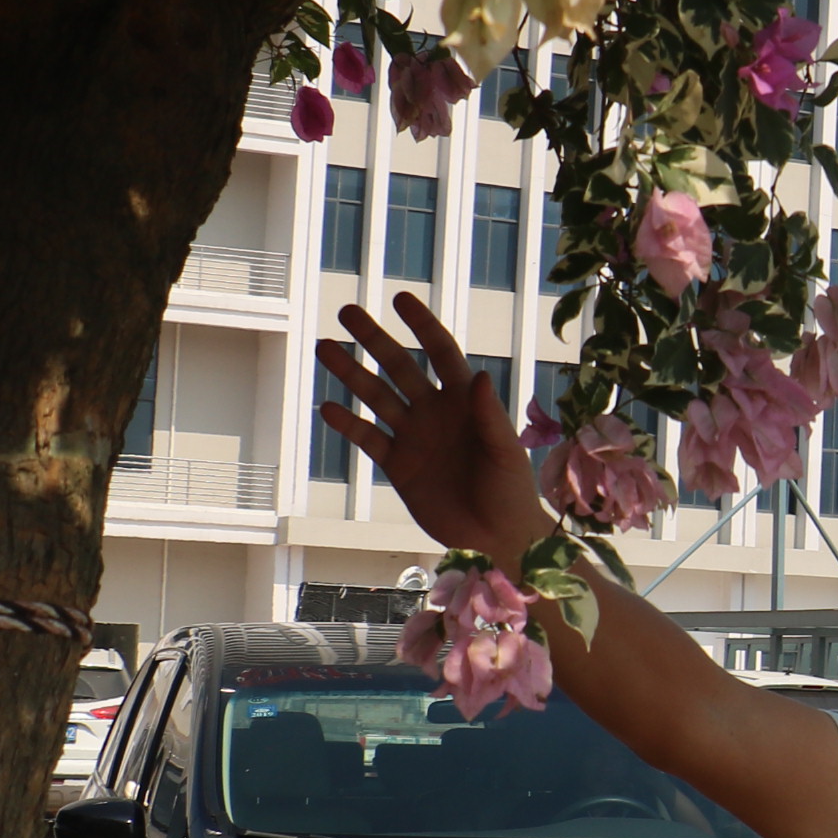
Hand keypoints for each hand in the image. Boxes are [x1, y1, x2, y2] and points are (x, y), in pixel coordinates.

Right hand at [318, 296, 550, 562]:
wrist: (495, 538)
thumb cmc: (512, 492)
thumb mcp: (504, 452)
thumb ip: (489, 415)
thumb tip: (478, 375)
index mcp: (466, 400)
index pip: (441, 352)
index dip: (421, 325)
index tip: (399, 298)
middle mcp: (436, 411)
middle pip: (400, 366)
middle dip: (373, 339)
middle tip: (346, 311)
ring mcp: (414, 437)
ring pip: (376, 396)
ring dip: (351, 373)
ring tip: (325, 347)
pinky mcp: (398, 466)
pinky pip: (369, 438)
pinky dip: (348, 424)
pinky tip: (328, 407)